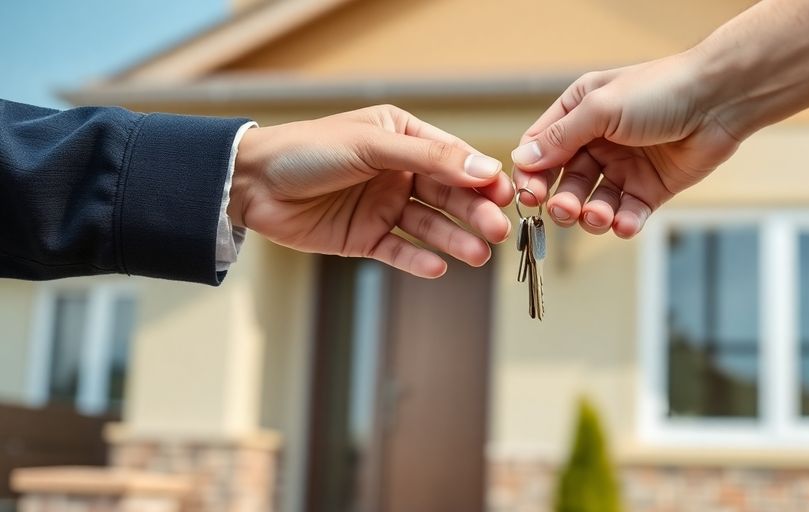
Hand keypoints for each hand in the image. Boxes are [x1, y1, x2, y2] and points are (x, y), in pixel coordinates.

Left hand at [228, 105, 514, 278]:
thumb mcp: (372, 145)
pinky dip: (419, 260)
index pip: (454, 159)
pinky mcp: (366, 238)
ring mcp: (383, 207)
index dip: (481, 178)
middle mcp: (399, 173)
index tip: (505, 195)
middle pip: (448, 196)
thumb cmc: (307, 150)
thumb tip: (483, 169)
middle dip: (475, 214)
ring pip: (430, 226)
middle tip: (498, 232)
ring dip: (455, 239)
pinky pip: (400, 251)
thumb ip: (429, 158)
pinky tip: (439, 267)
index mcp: (404, 138)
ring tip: (479, 254)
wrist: (250, 184)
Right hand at [511, 53, 741, 238]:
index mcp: (580, 112)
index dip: (531, 173)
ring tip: (598, 216)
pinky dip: (622, 224)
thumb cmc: (661, 90)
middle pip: (565, 182)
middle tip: (564, 210)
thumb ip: (560, 137)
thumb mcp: (601, 108)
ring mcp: (625, 167)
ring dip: (590, 216)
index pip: (541, 148)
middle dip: (562, 201)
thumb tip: (521, 159)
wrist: (720, 100)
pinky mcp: (650, 190)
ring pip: (594, 203)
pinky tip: (624, 224)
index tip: (528, 195)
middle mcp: (598, 141)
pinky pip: (627, 214)